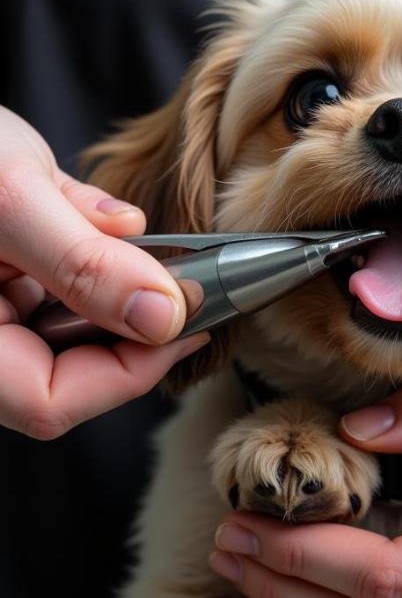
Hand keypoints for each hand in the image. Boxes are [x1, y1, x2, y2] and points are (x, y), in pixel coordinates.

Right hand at [0, 107, 207, 438]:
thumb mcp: (9, 194)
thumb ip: (82, 261)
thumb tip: (161, 318)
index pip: (48, 403)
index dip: (128, 373)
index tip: (187, 324)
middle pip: (71, 375)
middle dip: (134, 331)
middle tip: (184, 286)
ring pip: (79, 334)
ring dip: (123, 295)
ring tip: (139, 249)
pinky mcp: (10, 280)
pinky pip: (71, 292)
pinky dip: (103, 261)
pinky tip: (107, 227)